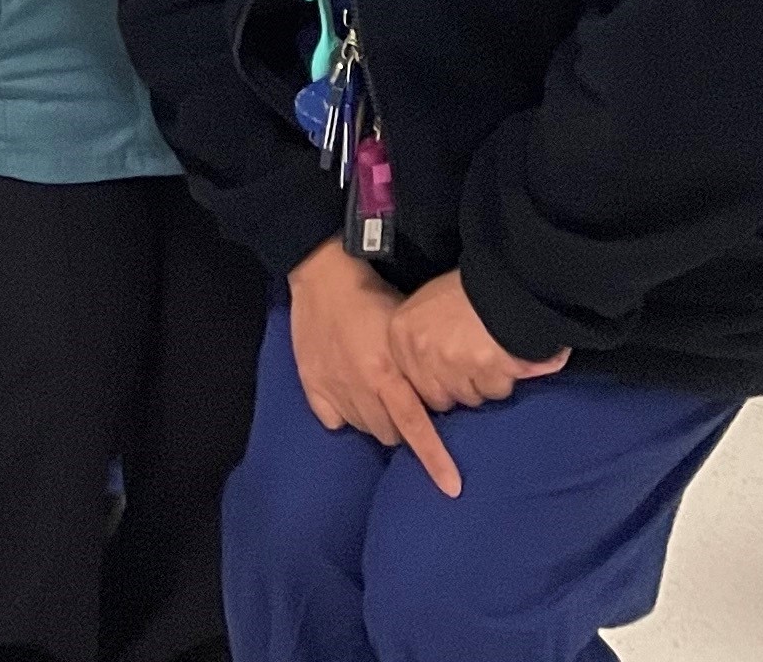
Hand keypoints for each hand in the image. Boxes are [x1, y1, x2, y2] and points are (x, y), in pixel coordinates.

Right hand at [287, 241, 463, 492]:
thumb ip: (423, 368)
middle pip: (391, 434)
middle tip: (410, 406)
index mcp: (386, 375)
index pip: (416, 429)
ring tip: (383, 400)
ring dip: (378, 421)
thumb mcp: (407, 329)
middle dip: (405, 427)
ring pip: (364, 428)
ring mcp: (331, 388)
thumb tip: (448, 397)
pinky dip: (345, 415)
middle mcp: (358, 388)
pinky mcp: (310, 384)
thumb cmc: (373, 297)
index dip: (435, 460)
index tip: (452, 488)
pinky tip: (353, 399)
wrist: (322, 275)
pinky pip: (333, 419)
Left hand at [388, 269, 566, 414]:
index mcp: (402, 335)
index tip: (450, 369)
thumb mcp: (428, 305)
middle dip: (457, 387)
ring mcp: (452, 365)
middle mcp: (422, 352)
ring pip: (468, 397)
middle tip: (474, 366)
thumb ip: (420, 337)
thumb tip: (426, 369)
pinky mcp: (485, 372)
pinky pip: (495, 391)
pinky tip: (505, 355)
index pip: (412, 381)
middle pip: (438, 397)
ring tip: (490, 355)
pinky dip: (504, 379)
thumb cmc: (466, 290)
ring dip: (482, 383)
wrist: (503, 280)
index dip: (434, 379)